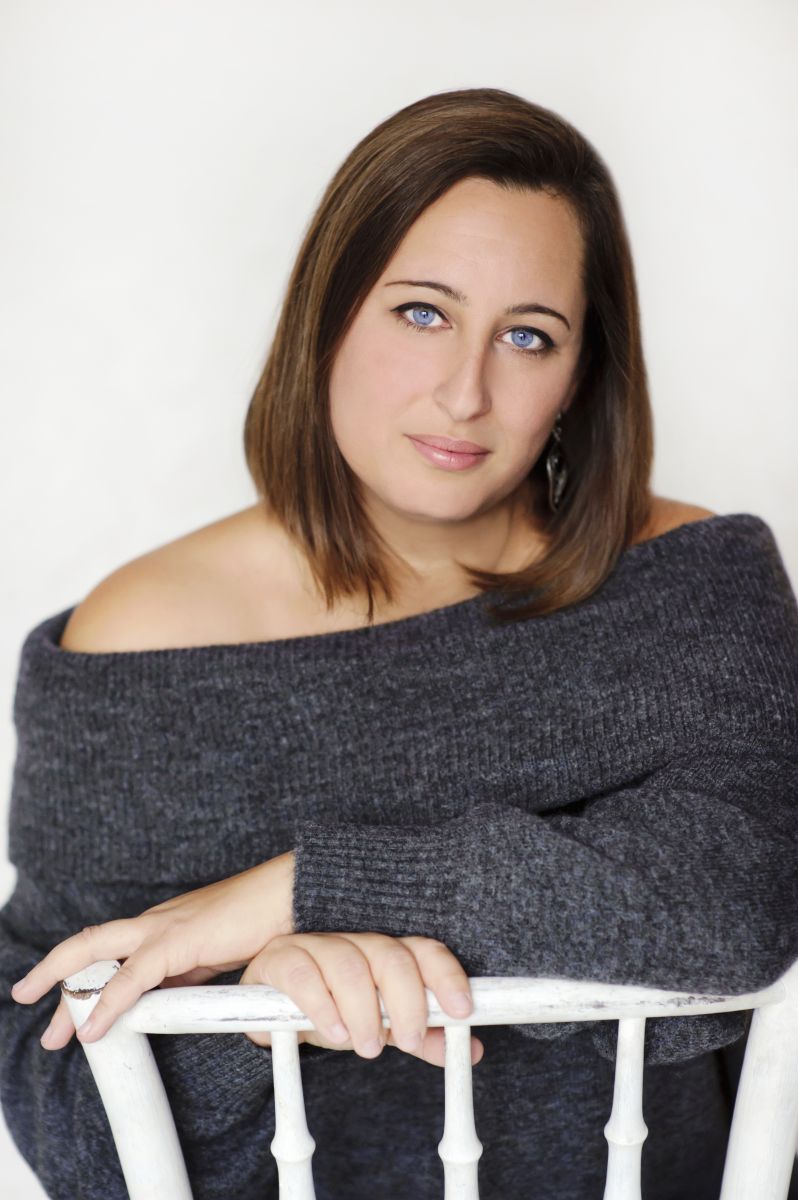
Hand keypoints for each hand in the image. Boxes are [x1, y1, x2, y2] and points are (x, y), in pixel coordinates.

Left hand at [11, 851, 295, 1050]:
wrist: (293, 893)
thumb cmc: (266, 921)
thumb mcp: (219, 956)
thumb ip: (192, 975)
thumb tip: (177, 1004)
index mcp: (165, 927)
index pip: (110, 950)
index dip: (84, 978)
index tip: (71, 1009)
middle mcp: (156, 922)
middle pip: (89, 944)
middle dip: (55, 975)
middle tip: (28, 1003)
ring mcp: (164, 927)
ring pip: (96, 950)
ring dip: (66, 988)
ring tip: (51, 1027)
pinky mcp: (179, 939)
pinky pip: (133, 975)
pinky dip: (109, 1001)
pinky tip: (94, 1027)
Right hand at [238, 931, 483, 1068]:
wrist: (273, 1013)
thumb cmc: (337, 1013)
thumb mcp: (382, 1028)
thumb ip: (422, 1036)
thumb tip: (471, 1050)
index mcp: (386, 954)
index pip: (423, 951)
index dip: (446, 976)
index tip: (462, 1011)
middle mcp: (356, 942)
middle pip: (390, 956)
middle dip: (406, 1001)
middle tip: (409, 1041)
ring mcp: (318, 946)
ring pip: (350, 965)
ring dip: (364, 1009)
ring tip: (368, 1046)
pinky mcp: (282, 959)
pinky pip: (304, 974)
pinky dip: (322, 1004)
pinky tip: (332, 1031)